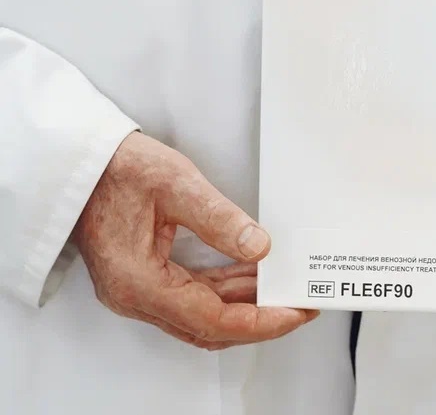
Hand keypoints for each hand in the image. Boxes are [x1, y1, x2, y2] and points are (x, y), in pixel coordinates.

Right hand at [73, 131, 316, 349]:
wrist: (82, 162)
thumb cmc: (118, 169)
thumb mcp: (176, 183)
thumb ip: (219, 218)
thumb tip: (258, 246)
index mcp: (138, 282)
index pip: (211, 320)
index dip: (259, 321)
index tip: (293, 313)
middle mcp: (135, 296)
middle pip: (208, 325)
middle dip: (260, 318)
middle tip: (301, 303)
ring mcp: (138, 289)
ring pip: (202, 312)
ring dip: (245, 303)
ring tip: (285, 288)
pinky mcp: (145, 276)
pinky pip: (193, 294)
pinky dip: (226, 288)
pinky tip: (253, 273)